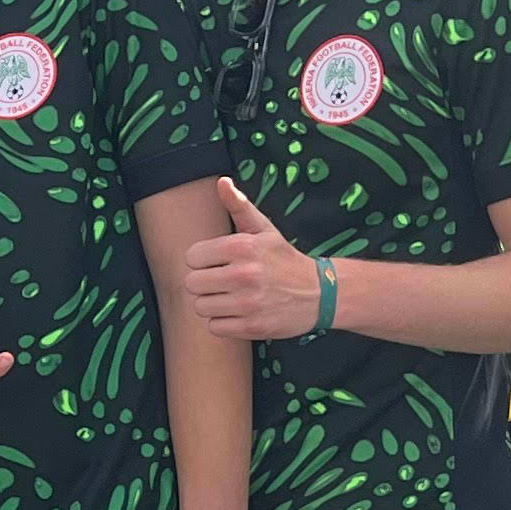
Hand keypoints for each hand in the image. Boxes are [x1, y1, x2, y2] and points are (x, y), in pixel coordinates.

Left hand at [180, 178, 323, 341]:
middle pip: (192, 284)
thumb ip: (239, 205)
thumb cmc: (284, 259)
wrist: (319, 293)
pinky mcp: (252, 327)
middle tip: (223, 281)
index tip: (217, 262)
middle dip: (204, 282)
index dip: (202, 260)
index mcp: (242, 246)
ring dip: (212, 303)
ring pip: (200, 307)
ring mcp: (248, 303)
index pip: (191, 257)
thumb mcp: (264, 229)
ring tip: (231, 297)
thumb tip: (222, 182)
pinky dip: (223, 322)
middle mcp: (243, 274)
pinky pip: (214, 327)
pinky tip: (238, 312)